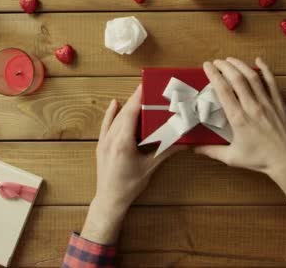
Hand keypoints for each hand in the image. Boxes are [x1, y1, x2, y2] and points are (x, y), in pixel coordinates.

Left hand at [81, 85, 182, 243]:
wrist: (110, 199)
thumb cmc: (130, 185)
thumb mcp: (150, 167)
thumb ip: (166, 151)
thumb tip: (184, 141)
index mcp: (123, 142)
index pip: (131, 114)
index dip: (138, 98)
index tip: (146, 86)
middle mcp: (111, 138)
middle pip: (124, 113)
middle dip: (135, 99)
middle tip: (147, 88)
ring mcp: (104, 141)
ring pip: (115, 118)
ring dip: (127, 106)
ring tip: (138, 95)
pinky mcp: (101, 145)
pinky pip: (106, 125)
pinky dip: (110, 114)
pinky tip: (114, 103)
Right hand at [195, 58, 285, 214]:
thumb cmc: (260, 160)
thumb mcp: (232, 158)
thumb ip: (211, 151)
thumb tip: (193, 148)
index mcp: (238, 118)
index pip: (223, 90)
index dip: (214, 75)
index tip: (207, 66)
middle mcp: (252, 106)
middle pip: (237, 79)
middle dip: (225, 66)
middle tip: (216, 62)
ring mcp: (267, 102)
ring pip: (252, 77)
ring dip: (240, 65)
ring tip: (230, 59)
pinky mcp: (278, 103)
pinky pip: (271, 81)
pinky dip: (265, 69)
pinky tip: (258, 60)